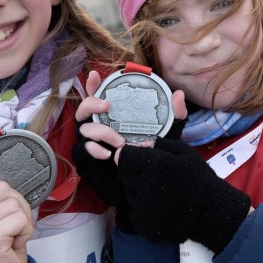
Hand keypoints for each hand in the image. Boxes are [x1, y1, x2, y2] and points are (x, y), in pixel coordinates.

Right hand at [0, 130, 32, 262]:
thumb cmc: (4, 251)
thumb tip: (7, 185)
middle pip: (3, 188)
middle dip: (18, 206)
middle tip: (12, 229)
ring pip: (14, 203)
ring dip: (24, 221)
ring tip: (13, 237)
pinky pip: (19, 218)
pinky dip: (25, 231)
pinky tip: (15, 244)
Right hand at [73, 70, 188, 232]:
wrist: (145, 188)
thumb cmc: (150, 156)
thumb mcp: (166, 134)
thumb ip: (174, 116)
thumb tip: (179, 95)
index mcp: (113, 116)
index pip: (99, 96)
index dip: (93, 84)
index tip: (94, 74)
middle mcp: (98, 126)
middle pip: (84, 108)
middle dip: (92, 102)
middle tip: (107, 105)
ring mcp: (90, 142)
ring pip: (84, 128)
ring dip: (101, 131)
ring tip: (119, 142)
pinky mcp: (87, 159)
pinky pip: (83, 149)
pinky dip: (94, 149)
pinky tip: (108, 154)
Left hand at [115, 138, 251, 252]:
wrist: (210, 212)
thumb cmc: (199, 179)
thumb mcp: (185, 152)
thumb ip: (159, 144)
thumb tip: (137, 143)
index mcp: (154, 165)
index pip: (123, 157)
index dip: (127, 157)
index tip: (134, 159)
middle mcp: (144, 185)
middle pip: (124, 176)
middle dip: (134, 174)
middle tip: (153, 177)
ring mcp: (142, 207)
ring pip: (129, 194)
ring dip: (139, 192)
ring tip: (160, 194)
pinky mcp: (143, 223)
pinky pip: (135, 212)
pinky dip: (144, 210)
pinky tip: (161, 208)